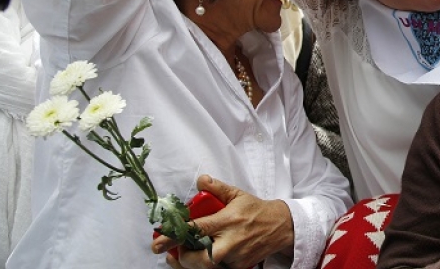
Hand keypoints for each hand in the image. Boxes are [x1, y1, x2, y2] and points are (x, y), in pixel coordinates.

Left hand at [152, 175, 294, 268]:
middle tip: (173, 251)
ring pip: (206, 267)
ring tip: (180, 257)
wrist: (281, 227)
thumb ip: (217, 188)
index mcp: (228, 220)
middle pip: (199, 258)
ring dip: (189, 264)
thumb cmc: (257, 210)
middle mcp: (231, 241)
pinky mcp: (239, 267)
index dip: (174, 236)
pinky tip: (199, 259)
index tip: (158, 243)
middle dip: (182, 257)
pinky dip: (205, 266)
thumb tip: (201, 180)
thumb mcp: (238, 195)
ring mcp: (236, 257)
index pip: (196, 229)